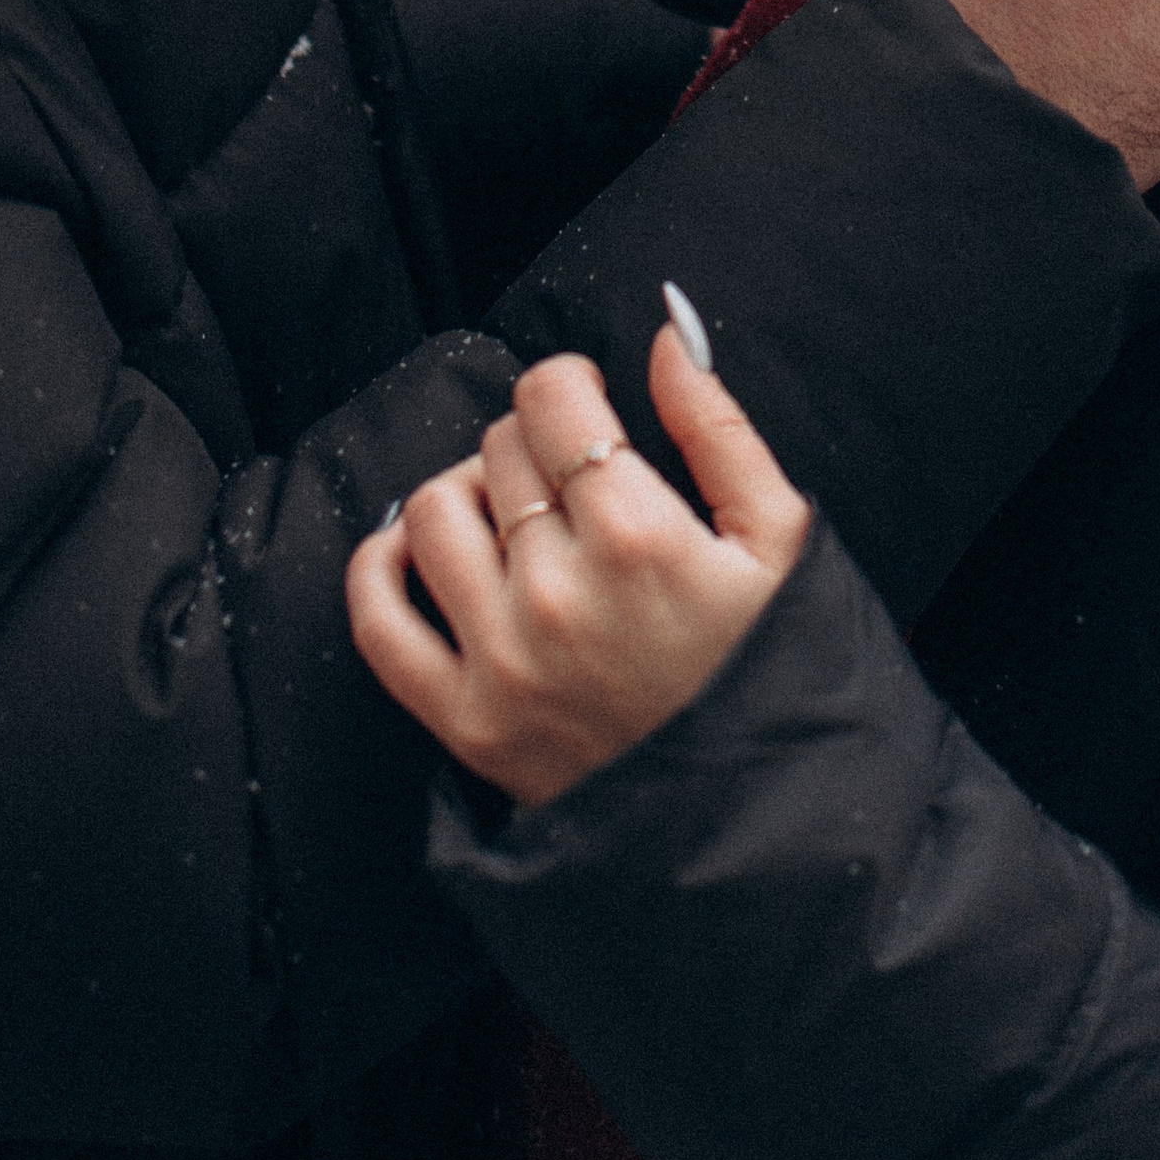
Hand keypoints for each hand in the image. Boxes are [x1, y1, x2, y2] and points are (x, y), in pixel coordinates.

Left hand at [346, 324, 812, 810]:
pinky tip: (418, 548)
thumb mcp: (780, 541)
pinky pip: (379, 621)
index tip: (593, 410)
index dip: (571, 386)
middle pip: (499, 449)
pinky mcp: (466, 724)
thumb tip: (662, 329)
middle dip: (535, 443)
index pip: (551, 400)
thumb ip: (717, 426)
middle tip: (574, 478)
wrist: (759, 830)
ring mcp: (503, 662)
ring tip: (515, 514)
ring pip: (434, 511)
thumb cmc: (774, 674)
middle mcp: (558, 593)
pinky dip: (382, 566)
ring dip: (470, 491)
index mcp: (640, 537)